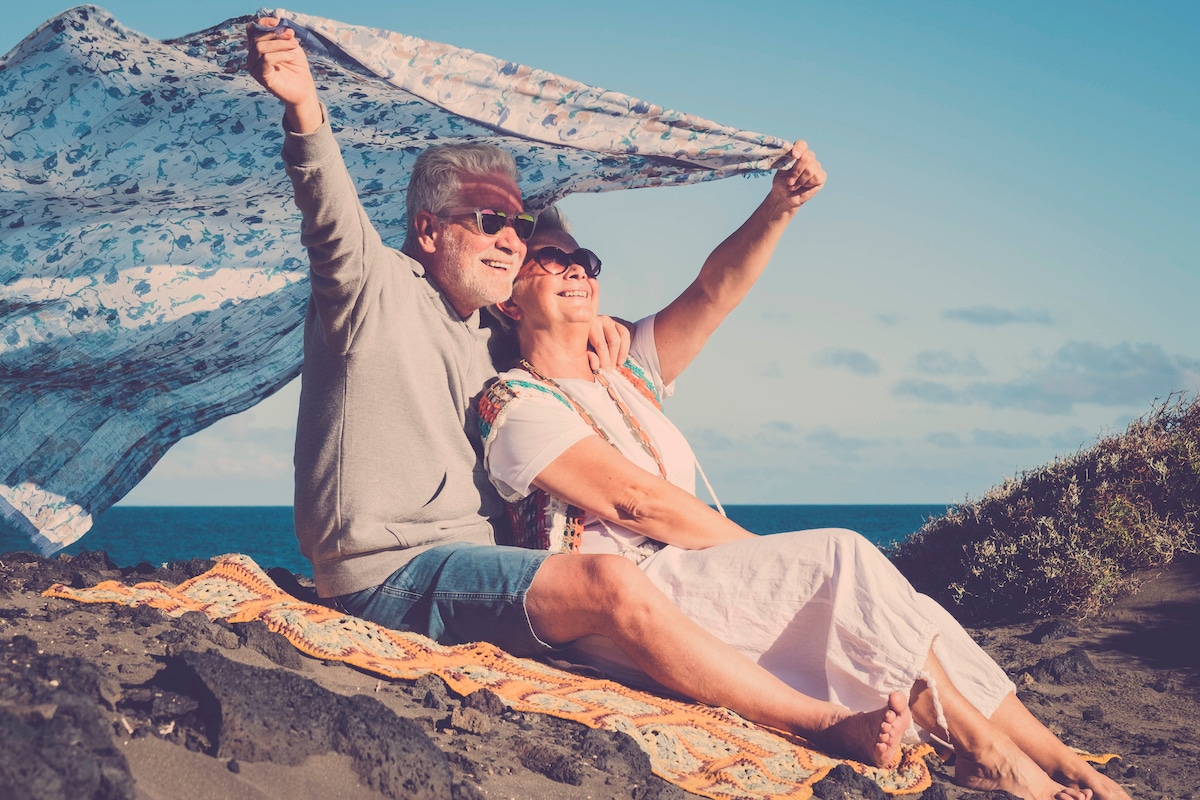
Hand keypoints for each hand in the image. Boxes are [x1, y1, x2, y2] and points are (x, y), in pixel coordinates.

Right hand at [245, 17, 321, 131]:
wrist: (304, 89)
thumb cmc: (296, 68)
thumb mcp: (291, 46)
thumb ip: (283, 35)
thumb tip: (279, 24)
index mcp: (257, 48)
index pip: (252, 29)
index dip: (263, 23)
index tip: (278, 22)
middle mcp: (252, 57)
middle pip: (256, 38)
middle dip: (276, 34)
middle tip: (292, 37)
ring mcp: (255, 68)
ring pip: (260, 47)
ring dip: (280, 44)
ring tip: (294, 46)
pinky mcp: (261, 77)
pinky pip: (266, 59)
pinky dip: (281, 54)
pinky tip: (292, 56)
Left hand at [586, 315, 632, 371]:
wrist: (585, 333)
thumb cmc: (583, 343)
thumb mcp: (582, 350)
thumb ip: (589, 357)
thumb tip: (596, 365)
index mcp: (590, 326)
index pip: (601, 345)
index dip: (605, 359)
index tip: (606, 369)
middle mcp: (602, 320)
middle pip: (614, 341)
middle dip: (614, 357)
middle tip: (611, 368)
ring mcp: (612, 321)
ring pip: (623, 336)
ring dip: (622, 353)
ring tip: (618, 363)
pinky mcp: (619, 323)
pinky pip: (626, 334)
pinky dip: (626, 347)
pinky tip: (621, 357)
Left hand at [768, 140, 825, 212]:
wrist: (783, 196)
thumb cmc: (781, 181)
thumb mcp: (781, 169)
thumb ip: (787, 159)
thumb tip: (793, 155)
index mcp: (798, 153)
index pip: (802, 145)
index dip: (799, 149)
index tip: (794, 156)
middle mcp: (809, 158)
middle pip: (807, 157)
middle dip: (796, 171)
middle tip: (789, 181)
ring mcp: (816, 167)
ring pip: (810, 169)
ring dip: (800, 180)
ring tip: (793, 185)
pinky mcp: (821, 177)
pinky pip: (817, 177)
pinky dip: (807, 184)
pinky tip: (803, 186)